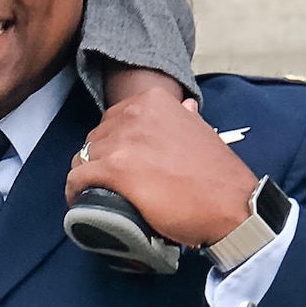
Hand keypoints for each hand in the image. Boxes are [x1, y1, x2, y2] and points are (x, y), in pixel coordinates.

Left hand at [63, 91, 258, 248]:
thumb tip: (184, 108)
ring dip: (87, 176)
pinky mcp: (115, 169)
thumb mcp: (202, 130)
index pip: (114, 119)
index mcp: (153, 101)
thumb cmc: (217, 175)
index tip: (117, 161)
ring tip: (95, 194)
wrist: (231, 205)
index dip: (113, 143)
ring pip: (84, 157)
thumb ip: (185, 118)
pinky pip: (78, 178)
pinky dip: (74, 191)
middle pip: (96, 137)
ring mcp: (123, 141)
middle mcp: (134, 114)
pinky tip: (79, 201)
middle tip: (108, 182)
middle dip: (99, 159)